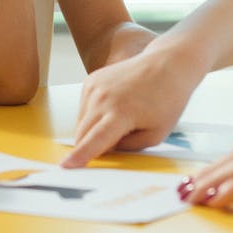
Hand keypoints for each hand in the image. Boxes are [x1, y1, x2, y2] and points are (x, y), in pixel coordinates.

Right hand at [61, 52, 200, 167]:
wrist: (166, 65)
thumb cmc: (166, 101)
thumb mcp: (155, 135)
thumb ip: (128, 148)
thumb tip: (104, 150)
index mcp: (121, 113)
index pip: (95, 140)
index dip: (80, 156)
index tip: (65, 166)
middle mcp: (103, 98)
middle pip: (82, 134)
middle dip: (90, 146)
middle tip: (116, 141)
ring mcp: (94, 87)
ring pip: (81, 123)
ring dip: (92, 130)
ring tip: (121, 118)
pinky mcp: (90, 80)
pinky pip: (83, 109)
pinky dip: (93, 115)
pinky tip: (114, 107)